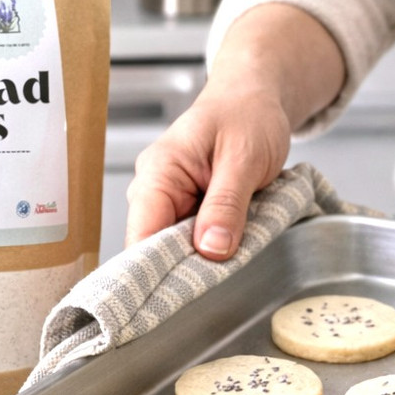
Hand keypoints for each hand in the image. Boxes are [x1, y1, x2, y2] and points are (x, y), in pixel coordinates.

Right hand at [123, 2, 346, 260]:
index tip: (178, 297)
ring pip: (173, 250)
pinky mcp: (185, 211)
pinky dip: (208, 251)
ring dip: (200, 261)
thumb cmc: (247, 113)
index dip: (155, 271)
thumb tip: (211, 250)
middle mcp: (154, 190)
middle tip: (217, 284)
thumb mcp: (244, 158)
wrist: (254, 97)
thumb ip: (226, 205)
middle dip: (183, 270)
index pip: (141, 235)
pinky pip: (189, 242)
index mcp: (159, 173)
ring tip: (230, 262)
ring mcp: (167, 202)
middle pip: (153, 250)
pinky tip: (227, 252)